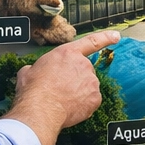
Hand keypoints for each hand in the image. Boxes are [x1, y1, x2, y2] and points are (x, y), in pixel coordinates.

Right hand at [8, 30, 119, 144]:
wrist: (40, 109)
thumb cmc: (33, 90)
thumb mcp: (28, 70)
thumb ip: (39, 67)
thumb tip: (32, 72)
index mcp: (67, 53)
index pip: (91, 41)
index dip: (105, 37)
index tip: (116, 36)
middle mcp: (83, 65)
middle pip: (84, 71)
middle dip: (75, 79)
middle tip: (59, 89)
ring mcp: (91, 82)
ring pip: (87, 87)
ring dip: (78, 93)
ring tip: (61, 100)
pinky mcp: (95, 98)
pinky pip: (91, 102)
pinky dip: (83, 105)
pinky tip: (70, 108)